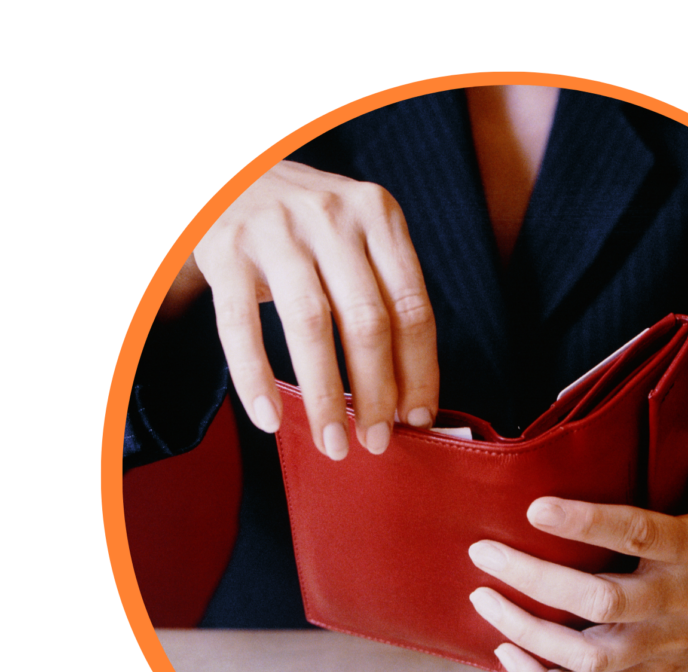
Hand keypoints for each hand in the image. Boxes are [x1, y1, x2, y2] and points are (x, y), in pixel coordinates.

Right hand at [188, 160, 437, 458]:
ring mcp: (276, 231)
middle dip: (376, 394)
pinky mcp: (225, 250)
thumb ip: (386, 297)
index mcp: (379, 216)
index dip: (419, 372)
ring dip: (325, 397)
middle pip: (367, 322)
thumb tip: (409, 396)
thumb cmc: (310, 225)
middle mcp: (332, 218)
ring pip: (311, 326)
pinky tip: (270, 419)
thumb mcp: (358, 237)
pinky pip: (240, 327)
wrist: (233, 169)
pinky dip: (256, 379)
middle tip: (377, 442)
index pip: (413, 308)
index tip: (416, 420)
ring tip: (333, 443)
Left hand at [467, 422, 687, 671]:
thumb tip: (630, 397)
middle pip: (602, 603)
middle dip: (535, 580)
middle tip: (485, 550)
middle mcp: (681, 600)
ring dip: (527, 632)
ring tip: (482, 598)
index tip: (534, 508)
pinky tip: (507, 655)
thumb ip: (682, 439)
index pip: (638, 534)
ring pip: (589, 657)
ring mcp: (664, 644)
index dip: (585, 523)